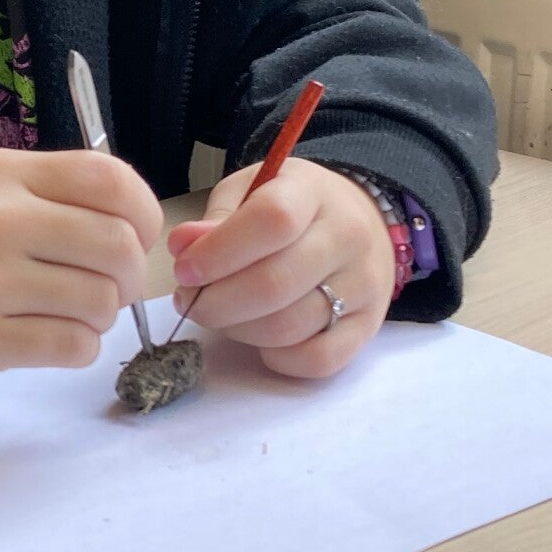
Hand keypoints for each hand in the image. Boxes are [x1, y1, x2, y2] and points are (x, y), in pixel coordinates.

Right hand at [0, 148, 163, 383]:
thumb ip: (43, 194)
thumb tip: (124, 229)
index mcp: (3, 174)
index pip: (112, 181)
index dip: (144, 214)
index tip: (136, 237)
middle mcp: (0, 221)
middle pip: (117, 247)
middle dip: (129, 276)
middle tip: (106, 287)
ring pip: (100, 303)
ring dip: (101, 316)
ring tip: (68, 314)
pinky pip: (71, 346)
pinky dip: (79, 348)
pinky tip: (52, 339)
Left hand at [166, 157, 392, 379]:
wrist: (360, 222)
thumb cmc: (292, 207)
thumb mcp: (250, 192)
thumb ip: (216, 220)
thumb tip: (183, 247)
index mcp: (312, 192)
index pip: (271, 220)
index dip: (219, 252)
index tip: (185, 271)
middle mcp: (348, 236)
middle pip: (275, 284)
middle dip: (216, 303)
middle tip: (191, 302)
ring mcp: (364, 285)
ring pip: (289, 327)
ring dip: (239, 330)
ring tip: (222, 316)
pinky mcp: (368, 327)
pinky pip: (317, 360)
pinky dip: (277, 358)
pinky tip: (261, 338)